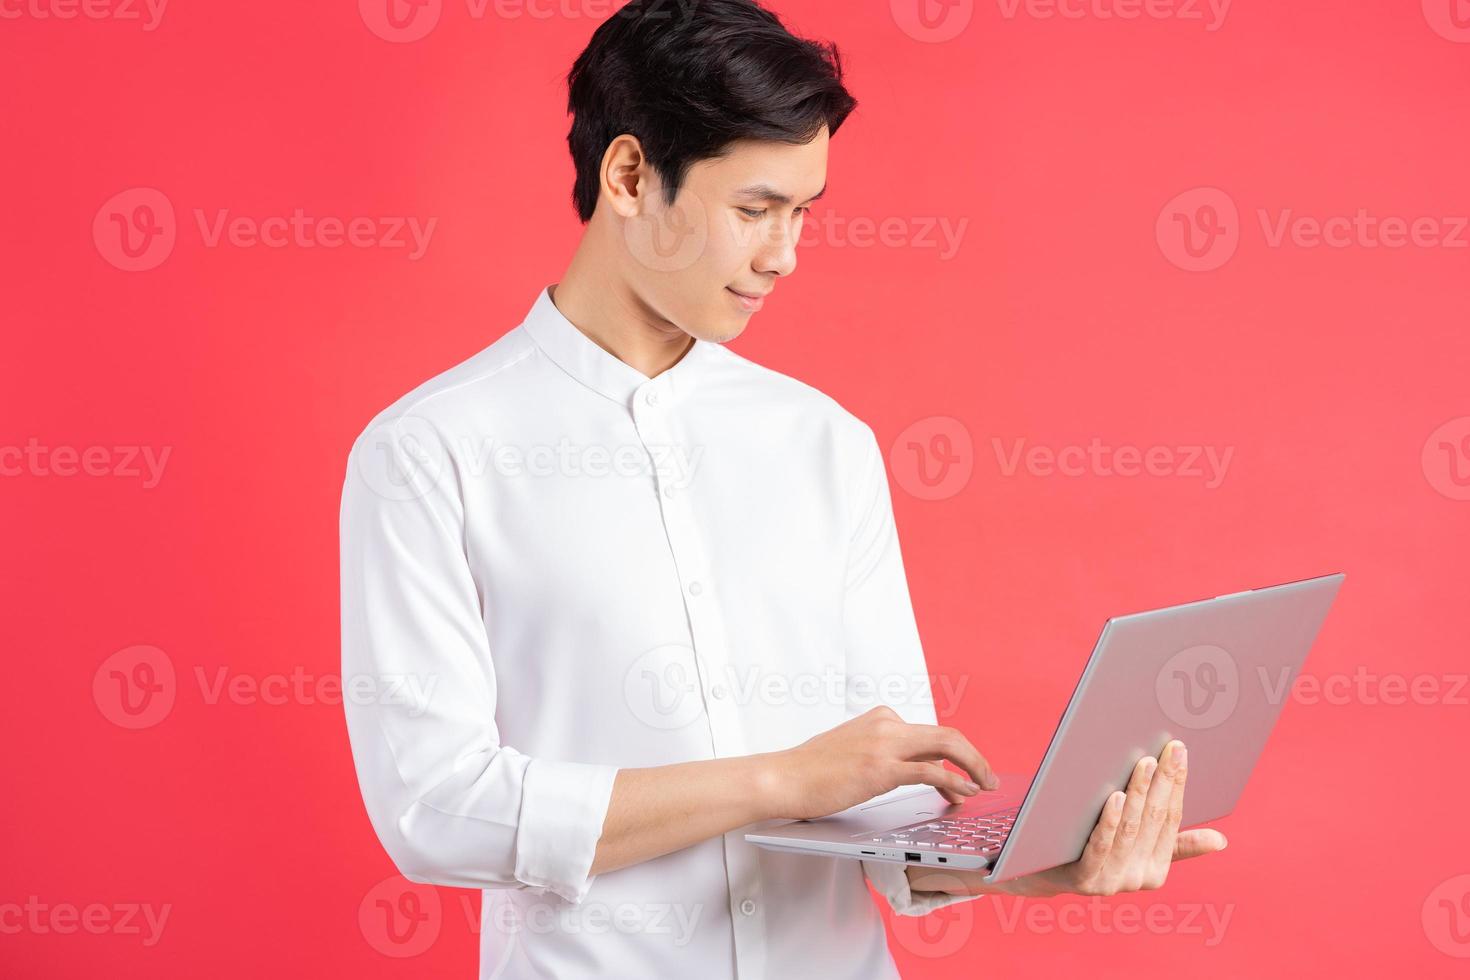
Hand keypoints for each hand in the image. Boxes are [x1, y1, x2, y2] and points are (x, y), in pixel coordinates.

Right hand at [765, 705, 999, 820]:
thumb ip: (879, 752)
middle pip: (947, 735)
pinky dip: (954, 781)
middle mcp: (886, 724)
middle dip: (975, 757)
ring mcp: (884, 744)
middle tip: (990, 778)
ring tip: (985, 786)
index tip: (967, 773)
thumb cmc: (811, 771)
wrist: (783, 777)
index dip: (956, 754)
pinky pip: (930, 771)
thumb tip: (905, 769)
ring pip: (947, 746)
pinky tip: (963, 793)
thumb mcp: (851, 750)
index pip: (930, 733)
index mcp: (880, 718)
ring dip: (974, 767)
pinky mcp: (881, 768)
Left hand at [992, 739, 1226, 897]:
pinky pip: (1101, 846)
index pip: (1171, 819)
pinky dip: (1110, 821)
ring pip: (1130, 830)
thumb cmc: (1090, 850)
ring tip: (1144, 764)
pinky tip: (1115, 796)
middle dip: (1163, 782)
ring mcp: (1112, 882)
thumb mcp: (1133, 847)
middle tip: (1167, 749)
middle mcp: (1138, 878)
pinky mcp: (1084, 880)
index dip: (1177, 784)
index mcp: (1156, 869)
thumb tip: (1220, 841)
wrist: (1038, 873)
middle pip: (1153, 821)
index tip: (1180, 751)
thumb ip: (1175, 844)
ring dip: (1139, 794)